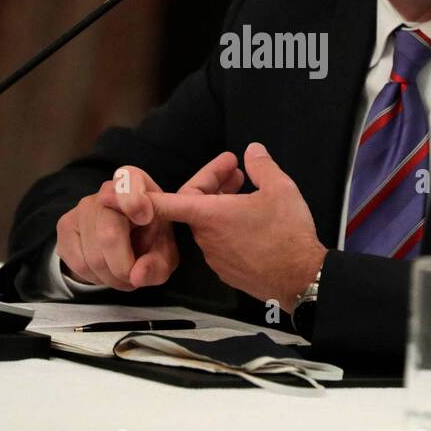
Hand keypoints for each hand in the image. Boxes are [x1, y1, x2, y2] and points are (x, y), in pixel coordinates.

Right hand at [55, 153, 245, 290]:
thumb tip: (143, 275)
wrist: (114, 240)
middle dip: (123, 258)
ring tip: (128, 279)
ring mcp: (80, 209)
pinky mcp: (63, 229)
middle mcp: (105, 191)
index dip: (135, 196)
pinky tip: (108, 276)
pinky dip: (94, 275)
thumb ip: (163, 256)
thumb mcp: (165, 244)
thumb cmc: (152, 236)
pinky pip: (75, 259)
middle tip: (136, 278)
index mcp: (136, 183)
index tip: (143, 213)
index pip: (131, 181)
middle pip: (106, 225)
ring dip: (111, 273)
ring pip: (91, 249)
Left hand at [147, 142, 326, 313]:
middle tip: (237, 171)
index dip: (146, 195)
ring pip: (209, 225)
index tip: (129, 189)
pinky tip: (252, 220)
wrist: (301, 279)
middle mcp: (206, 238)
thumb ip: (261, 166)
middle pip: (196, 206)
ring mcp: (216, 258)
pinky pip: (220, 243)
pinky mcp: (228, 271)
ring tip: (248, 192)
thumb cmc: (287, 233)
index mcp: (210, 215)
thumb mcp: (280, 188)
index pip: (168, 203)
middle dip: (213, 184)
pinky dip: (228, 227)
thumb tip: (252, 151)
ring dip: (222, 206)